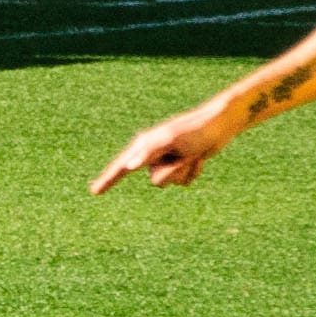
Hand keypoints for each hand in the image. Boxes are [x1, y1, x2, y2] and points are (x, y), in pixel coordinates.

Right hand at [89, 103, 239, 193]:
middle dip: (173, 173)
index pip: (121, 167)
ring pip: (171, 183)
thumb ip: (147, 153)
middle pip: (156, 181)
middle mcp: (152, 154)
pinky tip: (199, 158)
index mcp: (145, 145)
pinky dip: (193, 172)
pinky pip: (183, 181)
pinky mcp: (180, 165)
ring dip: (185, 171)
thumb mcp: (170, 140)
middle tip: (185, 156)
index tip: (94, 192)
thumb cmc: (195, 130)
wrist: (221, 124)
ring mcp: (167, 160)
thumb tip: (128, 166)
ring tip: (193, 154)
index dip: (107, 180)